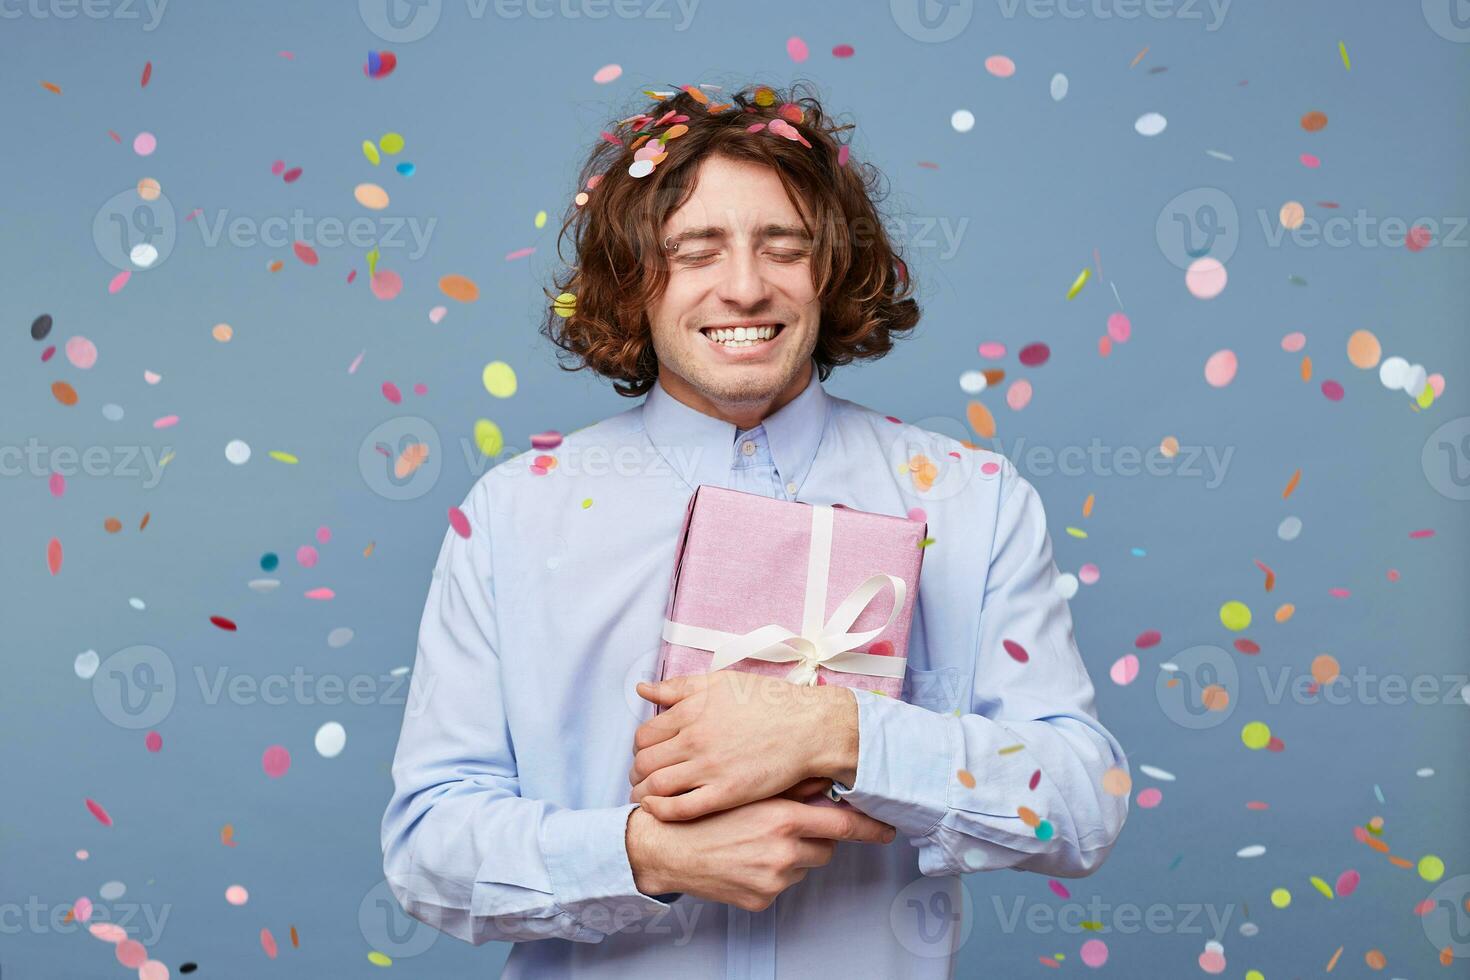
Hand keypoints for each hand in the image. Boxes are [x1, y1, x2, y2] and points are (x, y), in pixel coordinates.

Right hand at [626, 797, 894, 911]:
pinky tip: (745, 859)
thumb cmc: (704, 812)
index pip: (843, 826)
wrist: (666, 847)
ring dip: (791, 855)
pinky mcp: (760, 900)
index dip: (870, 828)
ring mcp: (773, 880)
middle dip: (814, 837)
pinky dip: (771, 874)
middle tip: (786, 825)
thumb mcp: (750, 790)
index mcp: (784, 820)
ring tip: (756, 840)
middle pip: (825, 848)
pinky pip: (780, 885)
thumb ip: (792, 787)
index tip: (888, 830)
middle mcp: (784, 852)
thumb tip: (825, 780)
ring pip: (803, 866)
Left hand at [629, 671, 857, 820]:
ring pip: (656, 786)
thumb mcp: (720, 683)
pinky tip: (658, 810)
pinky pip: (680, 808)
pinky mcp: (726, 793)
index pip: (644, 734)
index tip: (646, 754)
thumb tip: (643, 689)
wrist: (808, 727)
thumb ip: (679, 687)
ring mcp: (709, 768)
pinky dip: (660, 811)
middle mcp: (694, 739)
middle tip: (641, 778)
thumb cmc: (768, 702)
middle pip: (644, 761)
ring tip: (645, 797)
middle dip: (637, 772)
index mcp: (691, 712)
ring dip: (643, 793)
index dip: (640, 747)